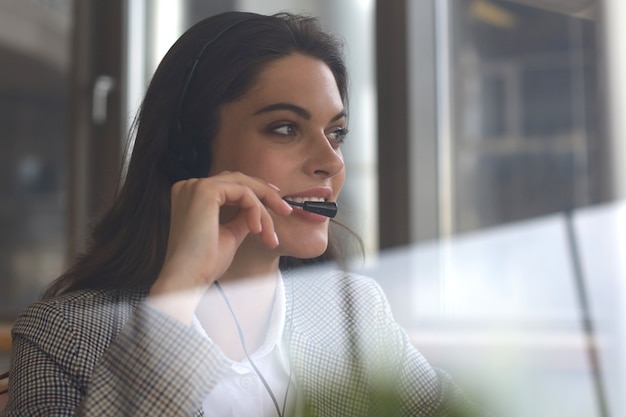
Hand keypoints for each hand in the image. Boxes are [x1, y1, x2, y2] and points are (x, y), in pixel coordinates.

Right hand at [147, 172, 291, 320]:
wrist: (188, 278)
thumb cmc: (204, 263)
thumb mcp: (229, 235)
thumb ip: (241, 218)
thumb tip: (258, 210)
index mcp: (191, 196)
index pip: (230, 184)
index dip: (255, 192)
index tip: (276, 206)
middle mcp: (190, 186)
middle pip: (238, 180)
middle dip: (265, 194)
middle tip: (285, 210)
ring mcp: (196, 186)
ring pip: (244, 186)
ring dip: (264, 207)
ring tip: (271, 232)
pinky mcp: (205, 191)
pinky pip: (243, 193)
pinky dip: (256, 210)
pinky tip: (258, 229)